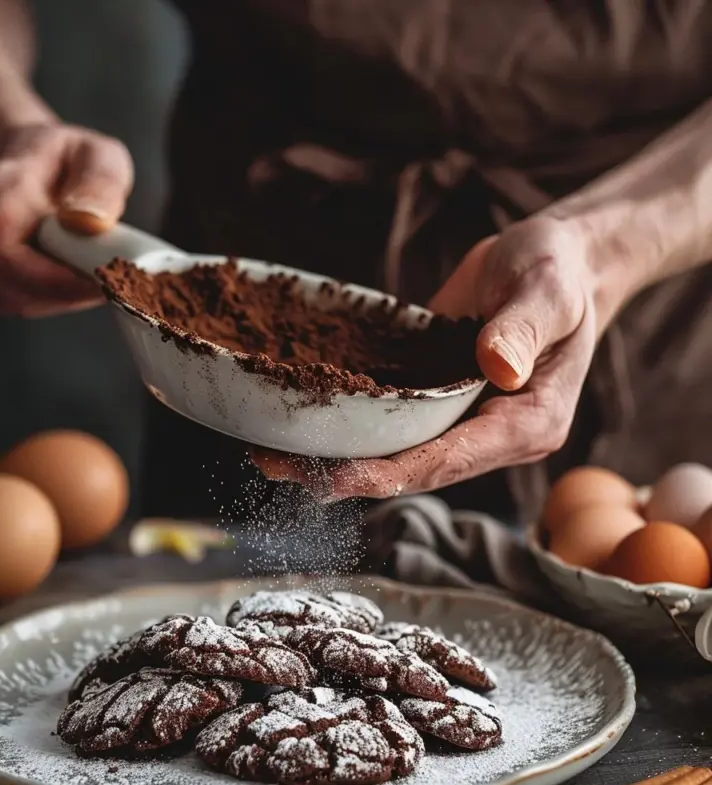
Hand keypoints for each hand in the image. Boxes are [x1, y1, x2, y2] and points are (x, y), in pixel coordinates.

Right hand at [0, 122, 132, 316]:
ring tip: (86, 272)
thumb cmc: (56, 155)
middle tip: (107, 280)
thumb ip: (101, 184)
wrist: (8, 150)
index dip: (66, 283)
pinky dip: (43, 299)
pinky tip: (63, 277)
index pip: (18, 260)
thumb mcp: (96, 154)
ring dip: (60, 298)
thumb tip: (89, 223)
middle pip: (20, 289)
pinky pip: (10, 302)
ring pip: (17, 301)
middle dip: (70, 293)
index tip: (107, 281)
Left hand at [252, 217, 606, 499]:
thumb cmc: (558, 271)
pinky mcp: (437, 399)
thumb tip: (496, 368)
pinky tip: (300, 417)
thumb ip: (524, 328)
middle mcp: (491, 436)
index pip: (452, 461)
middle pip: (415, 468)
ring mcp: (462, 420)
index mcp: (528, 425)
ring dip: (338, 454)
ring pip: (396, 450)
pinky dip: (349, 422)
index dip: (393, 472)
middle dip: (349, 472)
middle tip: (284, 468)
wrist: (550, 260)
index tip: (338, 476)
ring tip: (273, 454)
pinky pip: (391, 419)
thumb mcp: (548, 290)